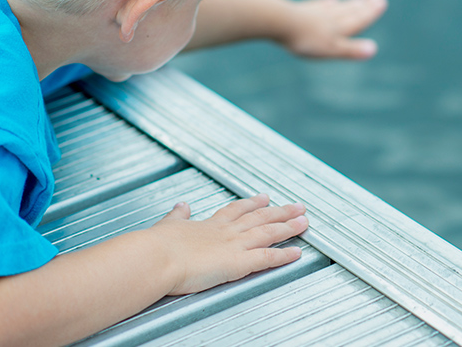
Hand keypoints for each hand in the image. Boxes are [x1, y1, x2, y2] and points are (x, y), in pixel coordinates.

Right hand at [148, 194, 308, 295]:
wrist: (156, 257)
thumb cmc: (156, 246)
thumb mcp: (166, 225)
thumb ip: (176, 216)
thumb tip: (180, 205)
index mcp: (208, 224)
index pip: (236, 210)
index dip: (252, 203)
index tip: (264, 197)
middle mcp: (226, 232)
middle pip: (260, 218)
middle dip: (281, 212)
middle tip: (298, 206)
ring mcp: (234, 246)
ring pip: (269, 233)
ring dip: (288, 228)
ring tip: (305, 222)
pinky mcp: (238, 263)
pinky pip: (267, 258)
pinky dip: (284, 256)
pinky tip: (297, 253)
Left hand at [282, 0, 388, 59]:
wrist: (277, 21)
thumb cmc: (304, 39)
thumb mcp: (329, 49)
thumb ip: (351, 50)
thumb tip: (374, 49)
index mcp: (338, 29)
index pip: (358, 20)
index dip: (370, 12)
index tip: (381, 0)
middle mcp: (329, 18)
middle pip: (349, 11)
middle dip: (363, 6)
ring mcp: (314, 13)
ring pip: (336, 8)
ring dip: (348, 4)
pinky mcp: (299, 11)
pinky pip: (318, 7)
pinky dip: (327, 4)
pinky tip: (329, 0)